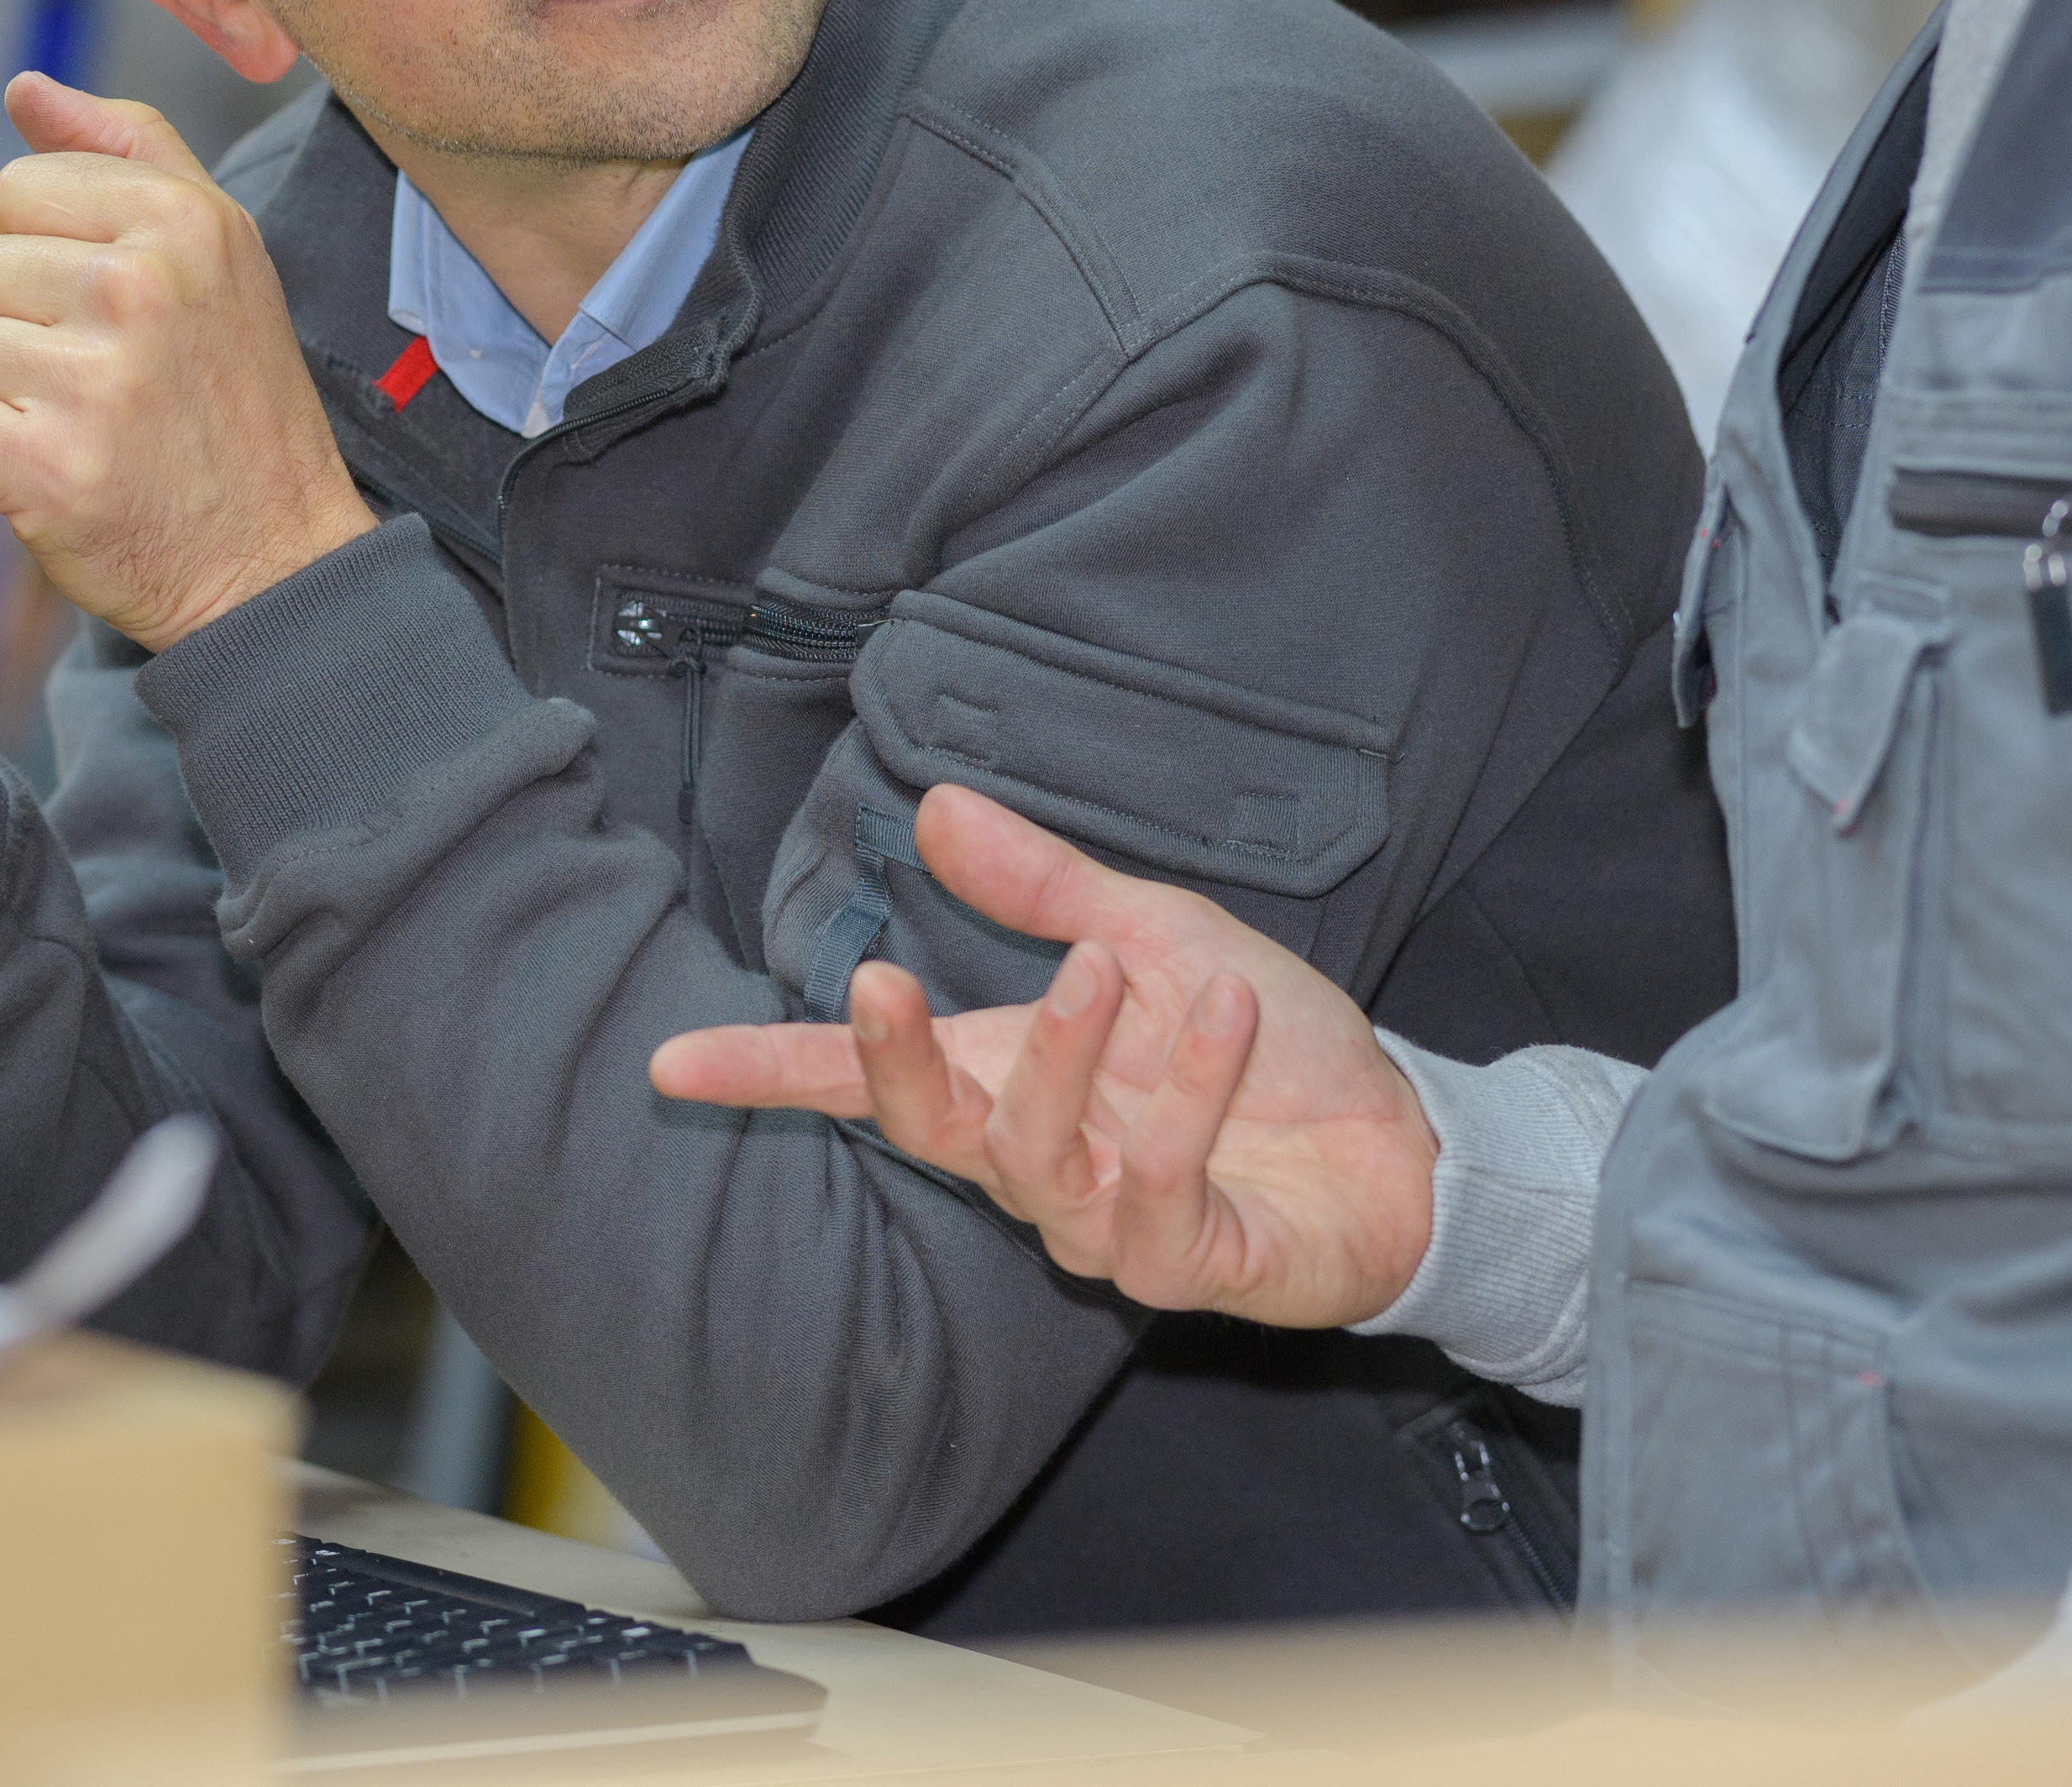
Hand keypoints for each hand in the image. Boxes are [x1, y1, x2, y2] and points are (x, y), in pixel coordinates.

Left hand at [0, 73, 377, 651]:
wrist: (274, 559)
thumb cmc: (234, 397)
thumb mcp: (216, 249)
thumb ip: (122, 149)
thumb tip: (25, 88)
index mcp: (181, 217)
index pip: (18, 188)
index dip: (45, 252)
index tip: (106, 310)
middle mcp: (141, 285)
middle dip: (16, 325)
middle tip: (96, 381)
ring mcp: (97, 379)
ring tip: (77, 426)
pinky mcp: (52, 468)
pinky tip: (48, 472)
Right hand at [647, 783, 1437, 1327]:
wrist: (1401, 1143)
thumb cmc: (1266, 1048)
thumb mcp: (1153, 933)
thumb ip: (1043, 888)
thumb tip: (932, 804)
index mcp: (1011, 1076)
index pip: (863, 1085)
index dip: (765, 1075)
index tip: (669, 1061)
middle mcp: (1039, 1158)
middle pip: (925, 1129)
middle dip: (890, 1062)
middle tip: (876, 981)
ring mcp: (1107, 1223)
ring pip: (1033, 1159)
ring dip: (1066, 1055)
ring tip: (1115, 965)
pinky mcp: (1188, 1266)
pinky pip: (1158, 1189)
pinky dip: (1190, 1092)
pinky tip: (1233, 1014)